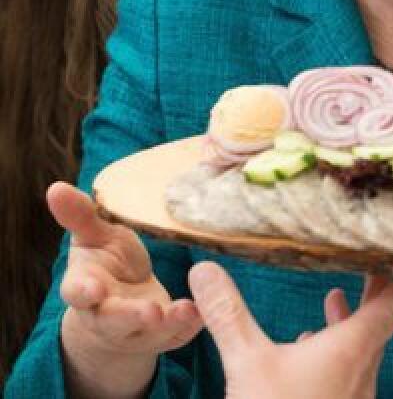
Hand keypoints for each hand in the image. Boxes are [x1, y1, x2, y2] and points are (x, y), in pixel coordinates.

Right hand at [50, 182, 202, 398]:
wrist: (125, 303)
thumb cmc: (107, 265)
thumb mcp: (95, 238)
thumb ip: (81, 217)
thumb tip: (55, 187)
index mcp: (86, 288)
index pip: (77, 293)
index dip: (84, 292)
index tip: (92, 288)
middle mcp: (107, 315)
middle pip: (114, 320)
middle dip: (131, 316)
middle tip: (150, 311)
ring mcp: (136, 330)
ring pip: (148, 332)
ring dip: (167, 324)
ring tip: (185, 311)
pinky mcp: (165, 336)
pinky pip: (178, 335)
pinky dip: (190, 326)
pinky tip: (205, 312)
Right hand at [190, 261, 392, 398]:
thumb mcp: (246, 362)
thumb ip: (229, 314)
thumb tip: (205, 270)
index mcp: (354, 348)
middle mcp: (364, 369)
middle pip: (384, 320)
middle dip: (376, 289)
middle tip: (370, 261)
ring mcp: (355, 393)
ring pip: (364, 347)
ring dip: (352, 321)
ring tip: (335, 297)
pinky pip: (348, 371)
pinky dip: (335, 350)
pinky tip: (307, 348)